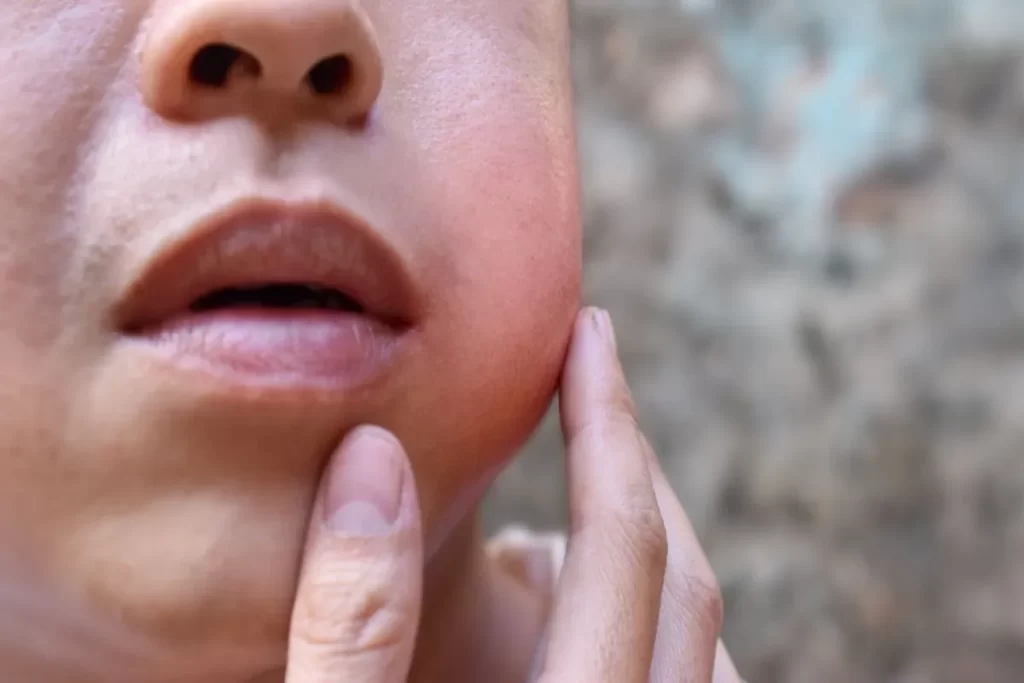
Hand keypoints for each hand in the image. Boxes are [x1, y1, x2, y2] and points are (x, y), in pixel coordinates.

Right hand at [283, 307, 744, 681]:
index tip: (589, 332)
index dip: (605, 427)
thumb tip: (371, 458)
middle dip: (638, 467)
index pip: (623, 548)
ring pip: (708, 647)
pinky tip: (587, 612)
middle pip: (688, 584)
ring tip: (587, 484)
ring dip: (656, 551)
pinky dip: (657, 624)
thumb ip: (349, 623)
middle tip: (594, 380)